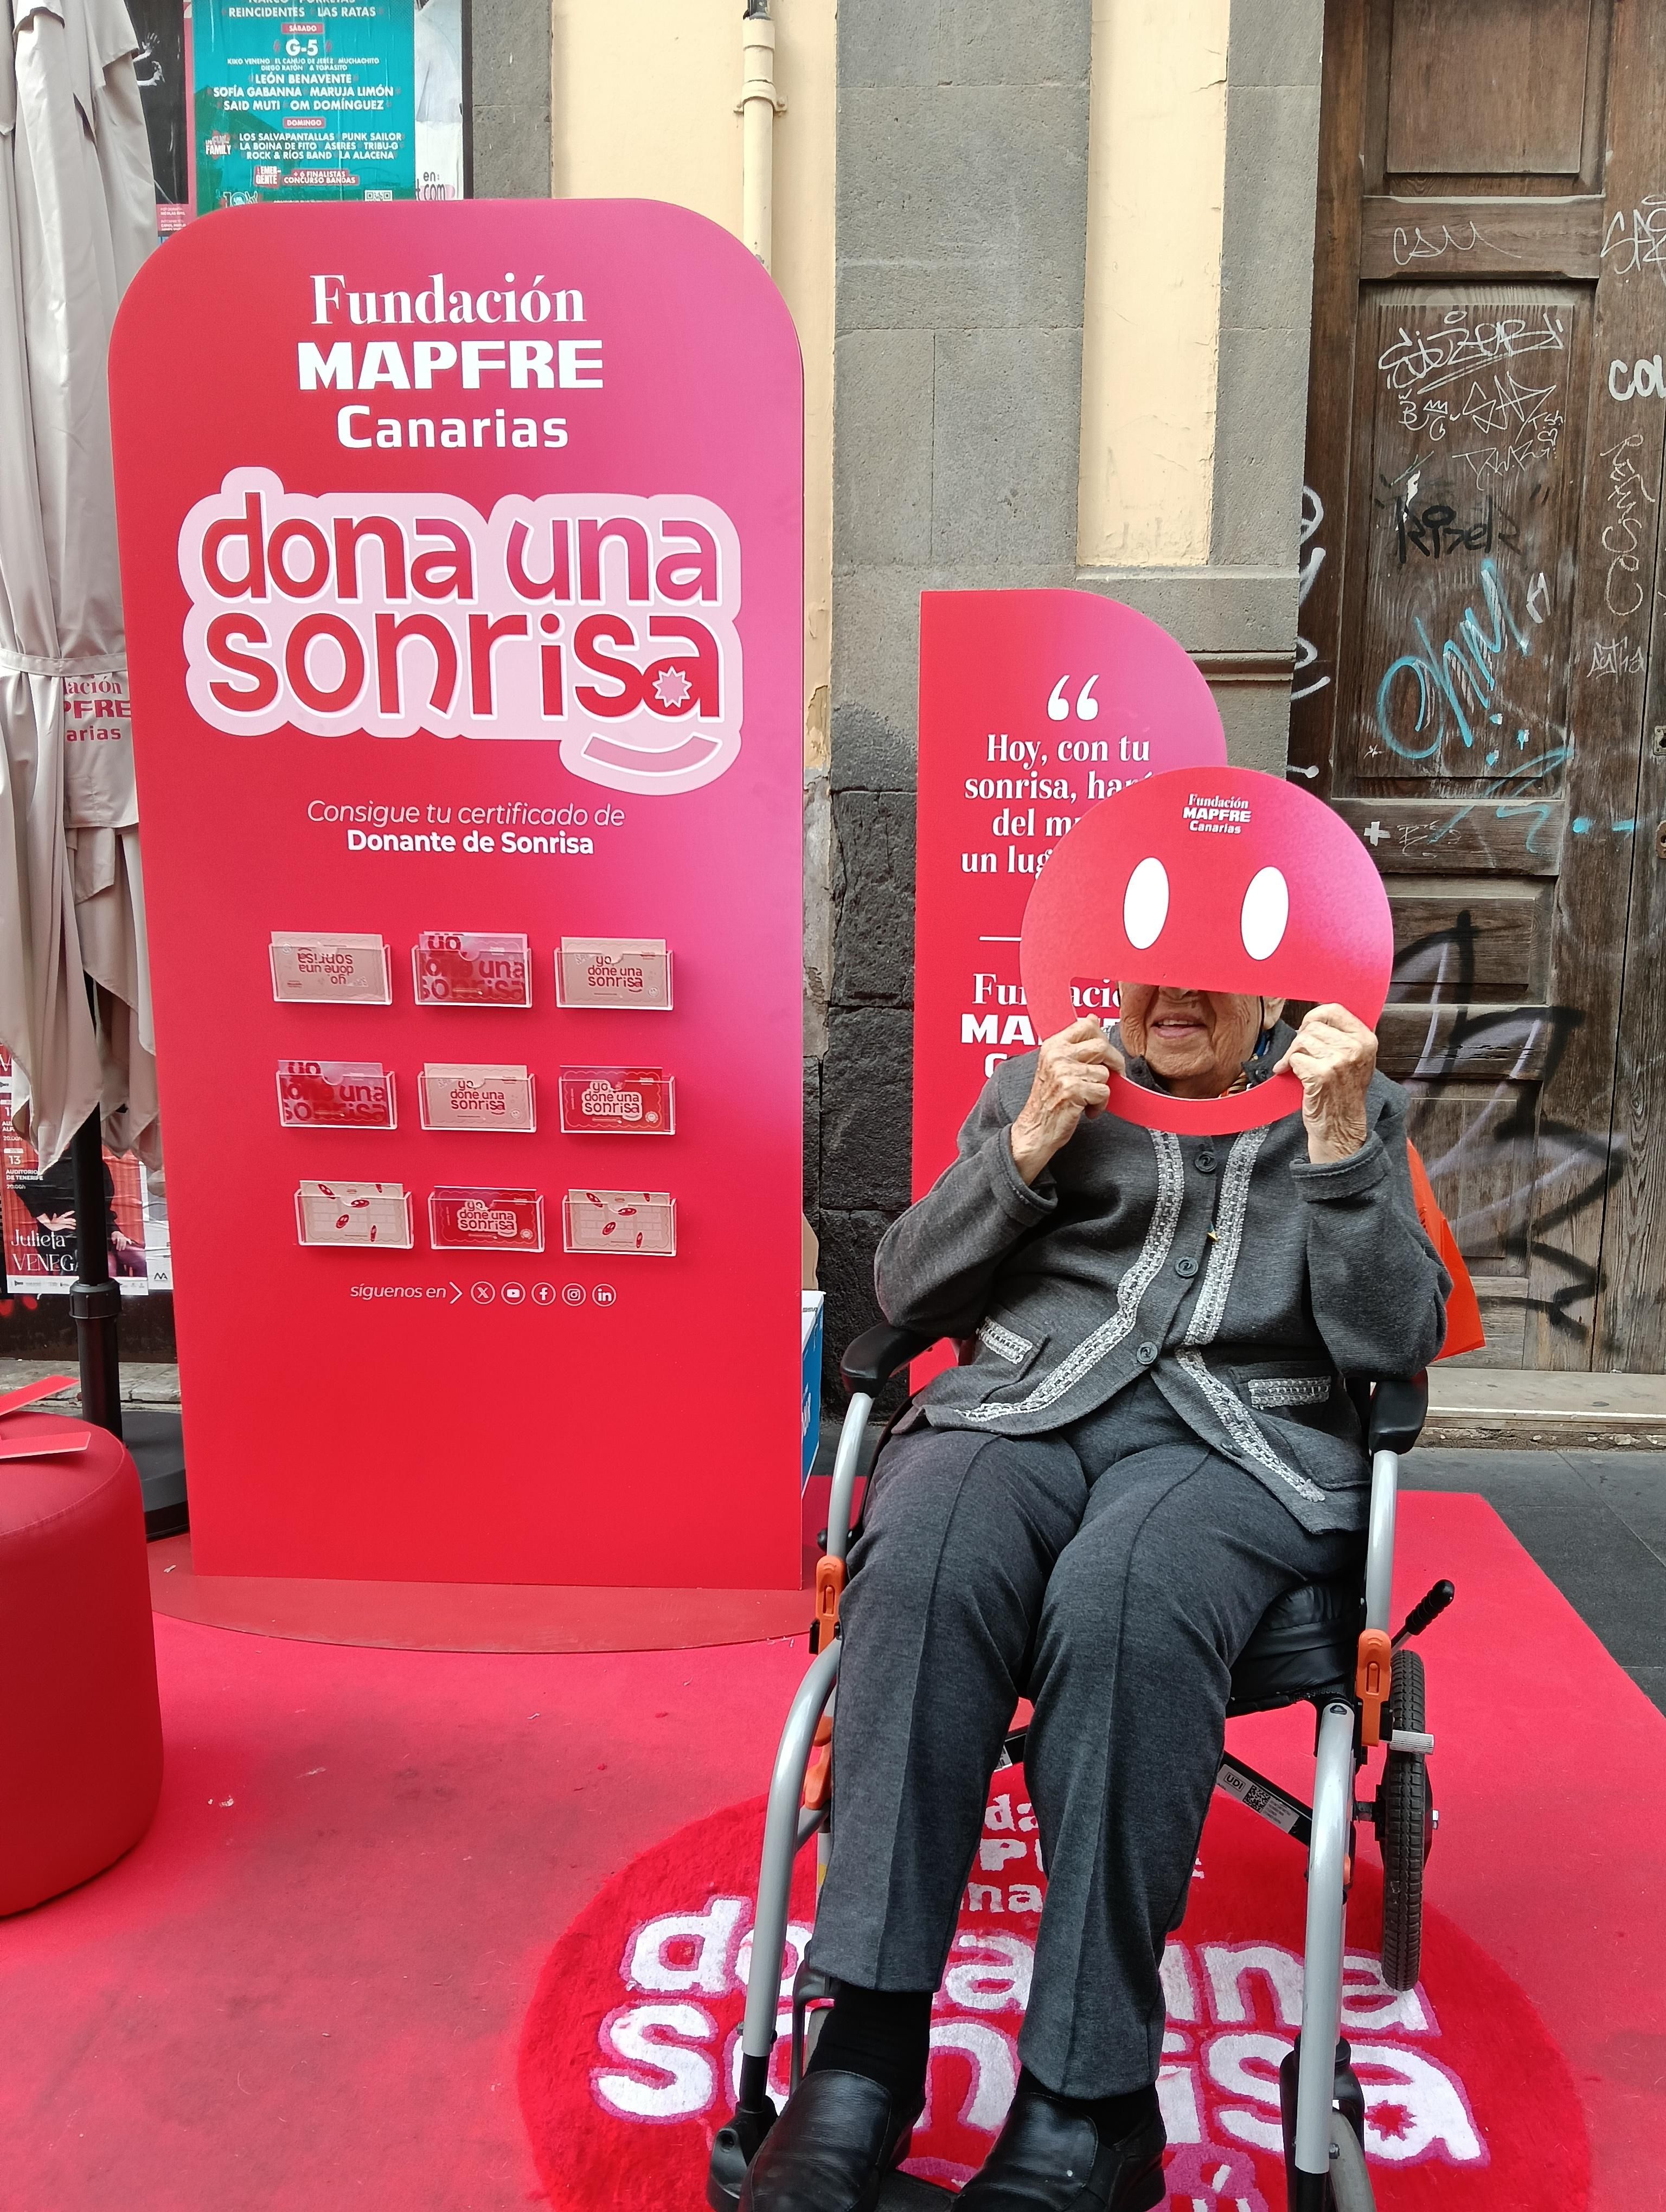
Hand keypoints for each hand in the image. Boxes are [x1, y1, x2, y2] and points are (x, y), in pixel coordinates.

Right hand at [1010, 1017, 1124, 1183]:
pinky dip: (1100, 1105)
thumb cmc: (1048, 1100)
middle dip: (1112, 1064)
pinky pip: (1104, 1092)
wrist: (1035, 1130)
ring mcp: (1064, 1073)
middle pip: (1102, 1046)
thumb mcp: (1056, 1065)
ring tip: (1086, 1099)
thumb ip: (1074, 1042)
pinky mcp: (1073, 1091)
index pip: (1087, 1025)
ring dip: (1102, 1090)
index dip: (1101, 1039)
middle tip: (1106, 1078)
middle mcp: (1057, 1056)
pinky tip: (1086, 1110)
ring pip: (1105, 1073)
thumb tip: (1092, 1018)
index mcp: (1053, 1045)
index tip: (1101, 1055)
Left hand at [1274, 1004, 1375, 1162]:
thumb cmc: (1344, 1093)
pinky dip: (1288, 1067)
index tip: (1307, 1028)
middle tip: (1301, 1055)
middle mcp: (1355, 1048)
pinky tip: (1293, 1077)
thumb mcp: (1356, 1059)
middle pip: (1313, 1026)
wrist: (1341, 1126)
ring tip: (1298, 1068)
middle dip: (1301, 1040)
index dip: (1315, 1017)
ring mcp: (1339, 1061)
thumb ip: (1344, 1035)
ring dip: (1293, 1055)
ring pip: (1301, 1041)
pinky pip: (1294, 1058)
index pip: (1334, 1009)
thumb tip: (1319, 1013)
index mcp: (1366, 1039)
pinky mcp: (1321, 1075)